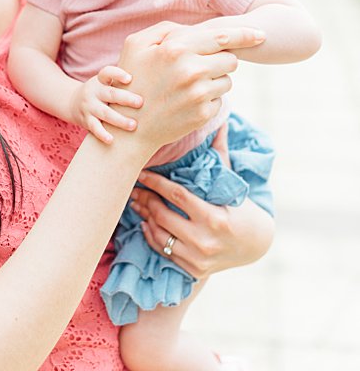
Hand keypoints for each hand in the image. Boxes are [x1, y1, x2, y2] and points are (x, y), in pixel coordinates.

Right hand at [73, 65, 141, 144]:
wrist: (71, 103)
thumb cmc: (100, 93)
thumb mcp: (106, 83)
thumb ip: (122, 81)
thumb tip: (155, 74)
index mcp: (100, 81)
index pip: (107, 73)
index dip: (117, 74)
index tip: (129, 78)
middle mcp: (94, 92)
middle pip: (110, 94)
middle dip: (125, 98)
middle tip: (140, 103)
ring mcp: (89, 106)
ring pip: (104, 113)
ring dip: (119, 119)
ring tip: (133, 125)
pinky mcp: (86, 120)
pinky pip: (94, 127)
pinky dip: (102, 134)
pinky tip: (111, 139)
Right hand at [112, 22, 264, 150]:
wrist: (129, 127)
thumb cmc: (130, 80)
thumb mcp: (135, 46)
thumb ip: (165, 29)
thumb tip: (194, 28)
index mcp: (176, 49)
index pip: (222, 37)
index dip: (245, 35)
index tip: (261, 36)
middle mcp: (191, 70)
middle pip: (230, 59)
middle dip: (220, 61)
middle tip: (199, 68)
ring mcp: (199, 93)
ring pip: (227, 80)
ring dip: (215, 81)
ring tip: (188, 87)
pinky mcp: (204, 113)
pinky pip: (220, 99)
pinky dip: (208, 99)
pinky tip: (186, 102)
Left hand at [130, 133, 273, 278]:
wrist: (256, 245)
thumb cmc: (241, 207)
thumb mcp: (232, 182)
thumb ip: (220, 153)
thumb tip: (218, 120)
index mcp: (216, 218)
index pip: (176, 196)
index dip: (155, 183)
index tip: (141, 173)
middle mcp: (205, 240)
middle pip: (162, 215)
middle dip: (144, 199)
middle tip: (133, 187)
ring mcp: (198, 258)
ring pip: (157, 234)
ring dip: (143, 216)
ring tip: (136, 202)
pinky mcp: (193, 269)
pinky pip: (162, 250)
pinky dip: (151, 235)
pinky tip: (146, 221)